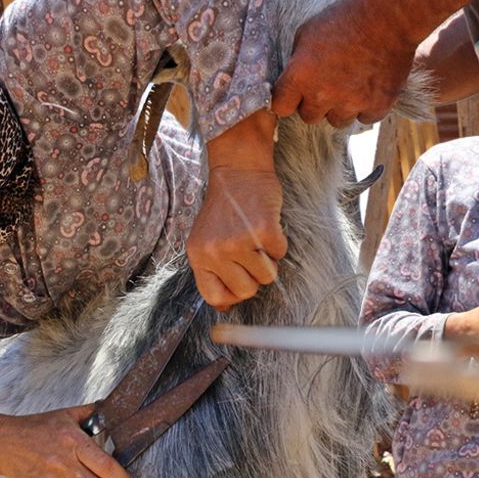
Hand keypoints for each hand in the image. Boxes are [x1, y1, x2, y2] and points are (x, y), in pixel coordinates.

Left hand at [188, 167, 286, 309]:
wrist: (238, 170)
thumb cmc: (225, 208)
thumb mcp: (205, 239)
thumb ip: (212, 271)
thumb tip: (225, 307)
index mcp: (198, 255)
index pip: (214, 297)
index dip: (232, 296)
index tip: (239, 283)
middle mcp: (215, 250)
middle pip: (246, 291)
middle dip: (254, 277)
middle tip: (250, 254)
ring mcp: (239, 240)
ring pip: (267, 276)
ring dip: (268, 260)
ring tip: (257, 237)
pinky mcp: (263, 230)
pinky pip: (280, 254)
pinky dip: (279, 244)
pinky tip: (267, 226)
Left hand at [271, 0, 415, 126]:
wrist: (387, 18)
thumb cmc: (345, 19)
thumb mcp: (307, 32)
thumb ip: (297, 61)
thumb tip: (294, 76)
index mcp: (301, 76)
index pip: (280, 107)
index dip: (287, 100)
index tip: (294, 94)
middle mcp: (323, 95)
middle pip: (309, 117)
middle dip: (315, 102)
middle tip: (328, 82)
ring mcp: (351, 104)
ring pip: (338, 120)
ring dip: (341, 107)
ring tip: (352, 83)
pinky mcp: (377, 106)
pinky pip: (365, 117)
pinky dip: (367, 106)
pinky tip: (370, 86)